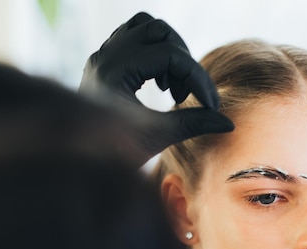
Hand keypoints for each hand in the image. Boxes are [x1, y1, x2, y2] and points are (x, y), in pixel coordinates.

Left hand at [80, 12, 233, 167]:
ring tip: (172, 86)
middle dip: (183, 59)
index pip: (170, 55)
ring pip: (144, 27)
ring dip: (168, 50)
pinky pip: (132, 38)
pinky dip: (152, 52)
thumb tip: (228, 124)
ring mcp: (102, 57)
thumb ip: (193, 124)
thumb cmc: (114, 153)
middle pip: (158, 30)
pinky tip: (159, 83)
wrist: (78, 163)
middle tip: (187, 94)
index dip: (197, 78)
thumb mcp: (157, 137)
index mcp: (115, 71)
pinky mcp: (104, 63)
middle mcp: (106, 56)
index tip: (210, 106)